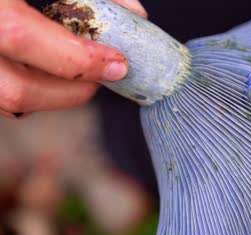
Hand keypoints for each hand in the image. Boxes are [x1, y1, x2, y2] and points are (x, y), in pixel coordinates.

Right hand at [0, 0, 146, 117]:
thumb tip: (134, 13)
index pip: (20, 35)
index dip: (77, 57)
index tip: (117, 63)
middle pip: (14, 91)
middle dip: (71, 92)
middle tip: (103, 74)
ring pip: (5, 102)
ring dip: (52, 94)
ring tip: (79, 71)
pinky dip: (31, 86)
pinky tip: (47, 67)